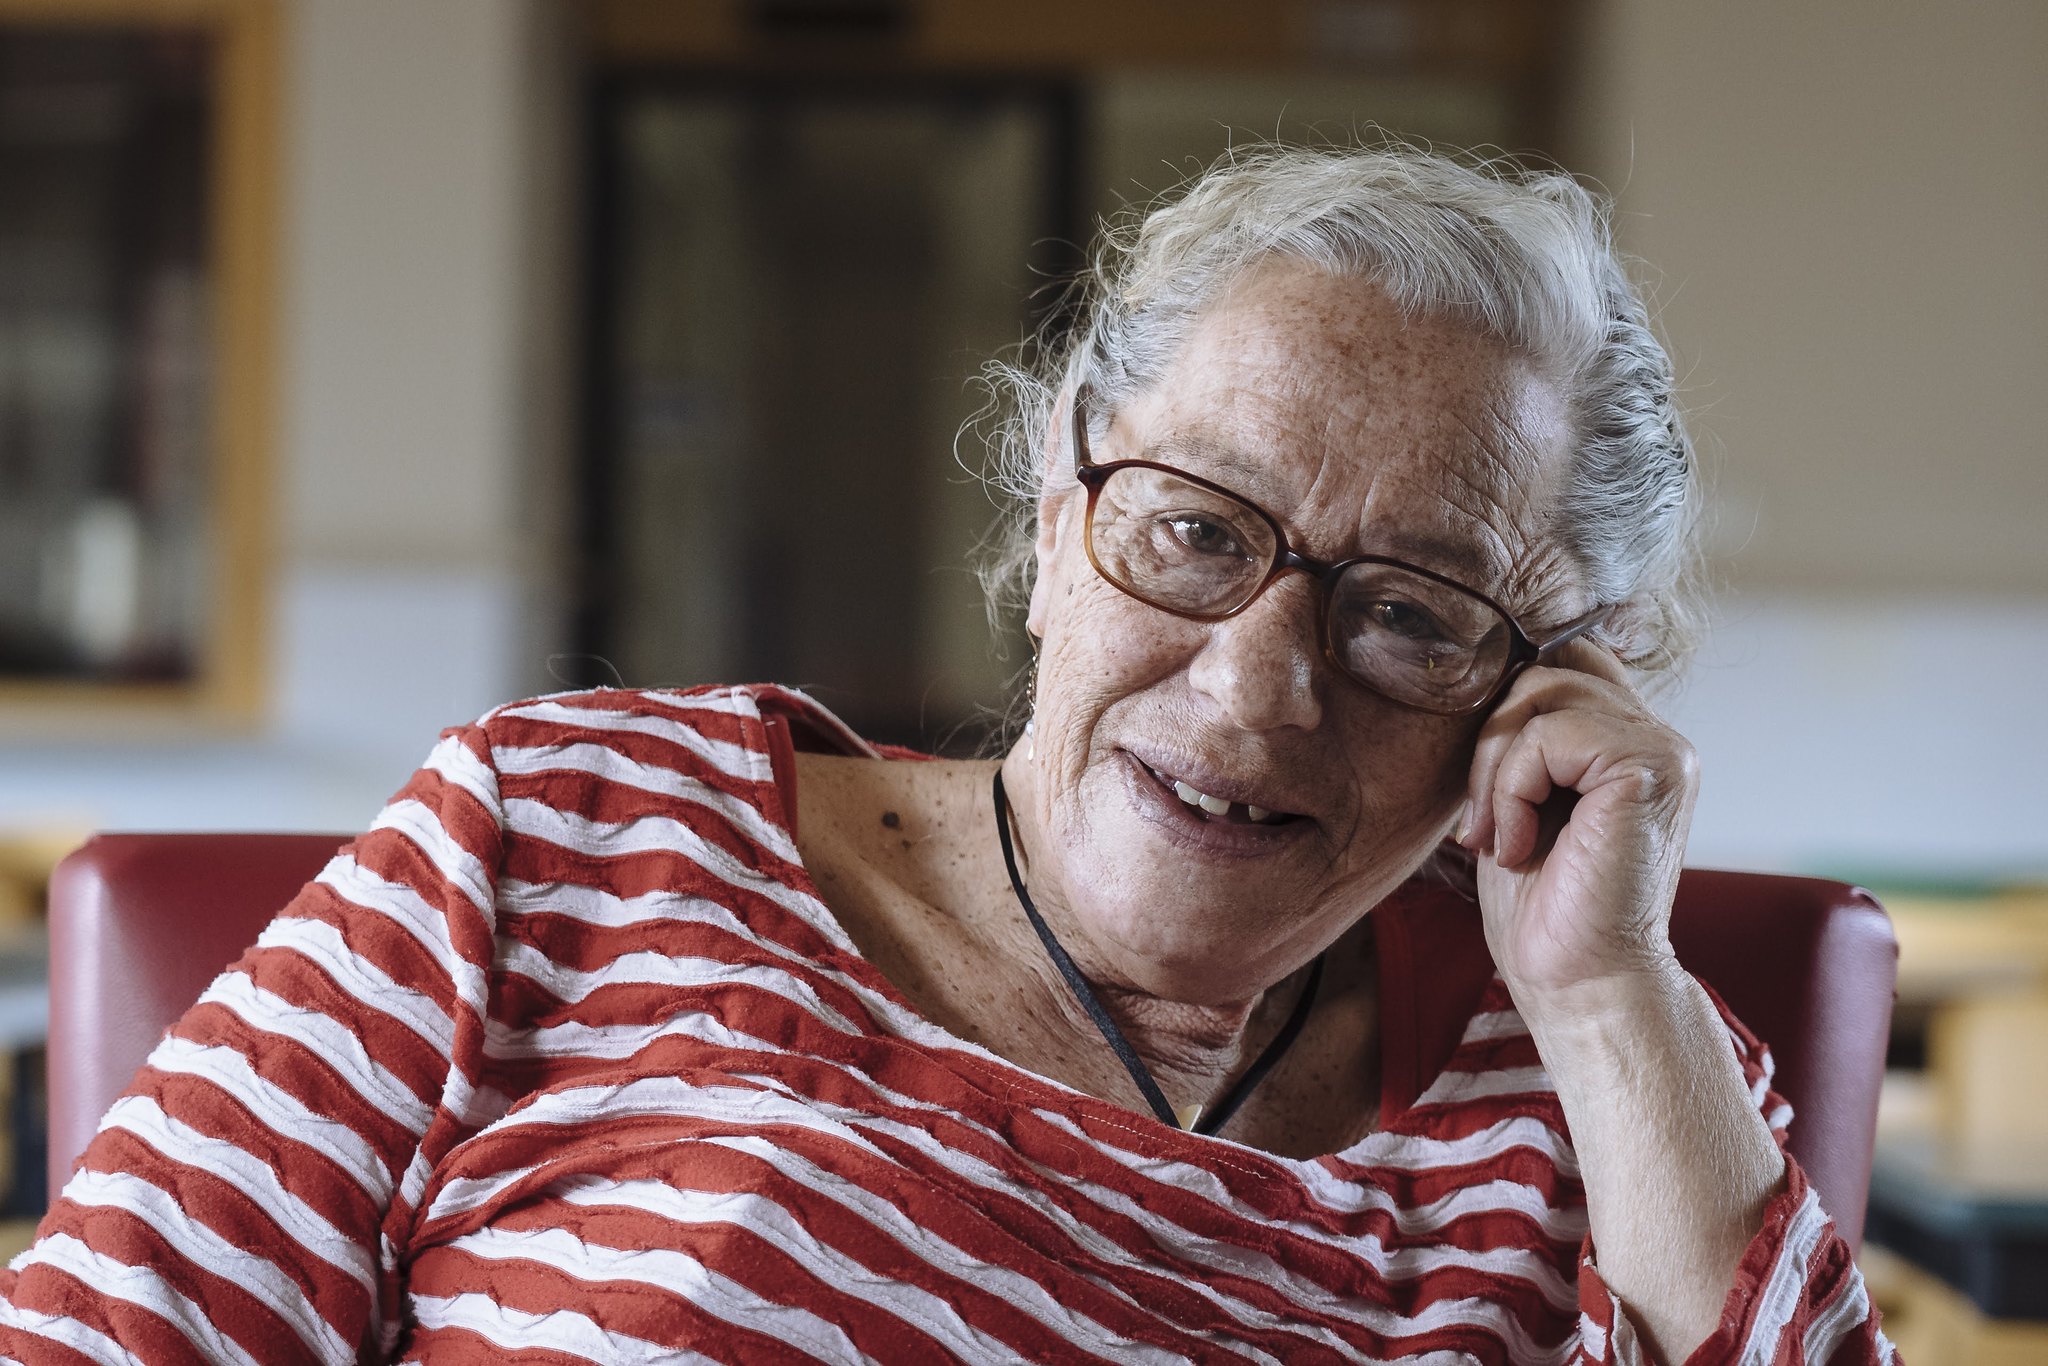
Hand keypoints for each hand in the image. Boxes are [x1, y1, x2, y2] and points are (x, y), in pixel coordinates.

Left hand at [1458, 639, 1699, 1008]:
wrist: (1580, 981)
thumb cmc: (1545, 905)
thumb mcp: (1519, 800)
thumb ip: (1522, 737)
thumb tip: (1478, 673)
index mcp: (1627, 739)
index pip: (1564, 660)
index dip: (1507, 705)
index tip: (1488, 785)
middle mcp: (1655, 735)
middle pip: (1542, 670)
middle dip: (1490, 742)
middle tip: (1483, 824)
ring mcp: (1661, 748)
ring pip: (1540, 693)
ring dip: (1496, 770)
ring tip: (1500, 837)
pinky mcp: (1650, 767)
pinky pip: (1549, 736)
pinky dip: (1512, 790)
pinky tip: (1520, 847)